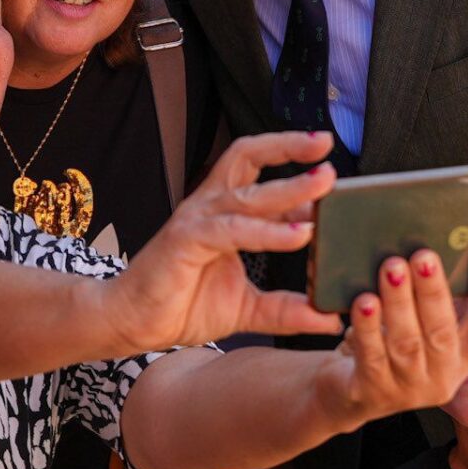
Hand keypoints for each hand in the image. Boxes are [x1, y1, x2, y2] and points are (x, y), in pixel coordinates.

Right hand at [110, 130, 343, 351]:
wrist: (133, 323)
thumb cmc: (183, 305)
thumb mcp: (249, 309)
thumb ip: (288, 308)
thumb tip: (331, 317)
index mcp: (225, 211)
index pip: (262, 173)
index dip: (296, 168)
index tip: (334, 172)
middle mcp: (211, 206)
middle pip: (248, 155)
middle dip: (288, 146)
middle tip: (327, 145)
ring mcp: (197, 220)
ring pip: (248, 193)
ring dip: (289, 187)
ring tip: (324, 184)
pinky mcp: (186, 240)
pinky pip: (233, 230)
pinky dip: (268, 231)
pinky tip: (299, 235)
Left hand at [317, 246, 467, 427]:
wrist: (352, 395)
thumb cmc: (391, 348)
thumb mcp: (420, 329)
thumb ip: (432, 301)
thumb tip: (436, 246)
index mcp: (462, 357)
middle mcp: (441, 375)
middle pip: (441, 331)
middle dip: (433, 291)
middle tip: (423, 255)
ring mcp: (408, 388)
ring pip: (406, 342)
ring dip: (399, 302)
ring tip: (392, 268)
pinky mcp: (374, 391)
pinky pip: (371, 355)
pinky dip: (368, 327)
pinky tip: (363, 302)